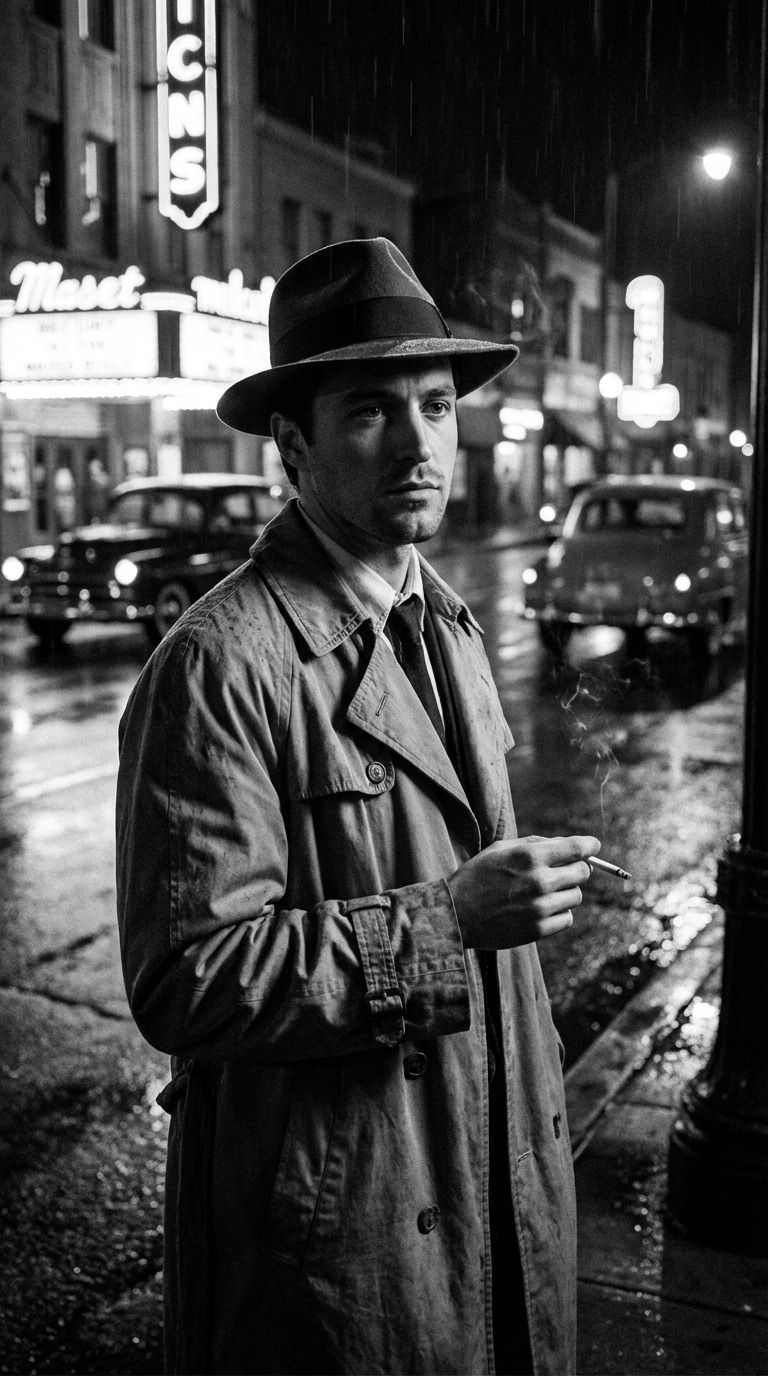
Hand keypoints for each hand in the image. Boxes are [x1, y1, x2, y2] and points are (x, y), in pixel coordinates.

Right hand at [446, 834, 599, 949]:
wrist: (455, 914)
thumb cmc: (477, 876)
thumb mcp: (500, 849)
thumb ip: (534, 843)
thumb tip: (566, 844)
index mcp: (529, 856)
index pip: (576, 848)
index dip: (590, 845)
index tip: (593, 845)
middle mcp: (538, 881)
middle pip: (583, 873)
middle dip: (577, 869)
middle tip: (565, 870)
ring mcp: (540, 908)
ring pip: (576, 897)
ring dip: (566, 892)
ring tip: (545, 892)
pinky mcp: (538, 930)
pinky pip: (567, 919)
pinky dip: (559, 913)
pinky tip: (541, 909)